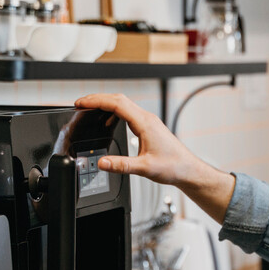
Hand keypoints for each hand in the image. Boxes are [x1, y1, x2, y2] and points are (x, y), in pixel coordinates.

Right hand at [75, 93, 235, 221]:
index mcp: (145, 123)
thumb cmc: (173, 167)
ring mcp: (148, 121)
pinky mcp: (149, 126)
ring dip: (106, 105)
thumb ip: (121, 165)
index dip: (96, 101)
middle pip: (118, 100)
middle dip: (97, 99)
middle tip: (80, 104)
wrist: (188, 170)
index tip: (81, 103)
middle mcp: (147, 118)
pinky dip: (115, 113)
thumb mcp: (144, 168)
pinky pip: (129, 113)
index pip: (117, 104)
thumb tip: (102, 163)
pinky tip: (108, 122)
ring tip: (90, 111)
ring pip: (124, 105)